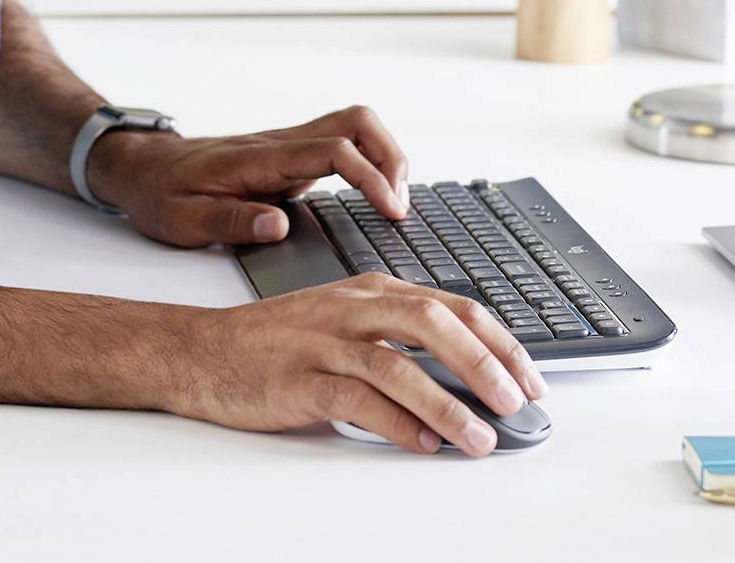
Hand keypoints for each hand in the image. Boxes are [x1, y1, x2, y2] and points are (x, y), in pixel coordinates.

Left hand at [88, 105, 407, 247]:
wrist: (143, 168)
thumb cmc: (161, 193)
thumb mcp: (184, 219)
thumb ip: (232, 222)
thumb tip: (279, 226)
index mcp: (260, 157)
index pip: (333, 150)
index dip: (370, 177)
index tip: (392, 211)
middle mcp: (281, 143)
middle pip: (357, 121)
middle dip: (391, 156)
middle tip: (400, 205)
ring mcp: (288, 147)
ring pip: (354, 126)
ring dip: (385, 156)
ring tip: (395, 203)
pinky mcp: (291, 157)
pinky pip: (343, 145)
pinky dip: (370, 163)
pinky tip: (375, 197)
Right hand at [167, 274, 547, 455]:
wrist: (203, 349)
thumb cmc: (278, 342)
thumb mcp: (345, 322)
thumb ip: (399, 341)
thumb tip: (466, 380)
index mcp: (371, 290)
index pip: (450, 306)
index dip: (498, 341)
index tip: (531, 378)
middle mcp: (352, 307)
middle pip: (432, 322)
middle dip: (483, 362)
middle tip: (518, 401)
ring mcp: (324, 341)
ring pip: (398, 364)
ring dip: (447, 404)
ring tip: (480, 438)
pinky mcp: (299, 377)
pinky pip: (356, 398)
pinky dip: (395, 423)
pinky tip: (421, 445)